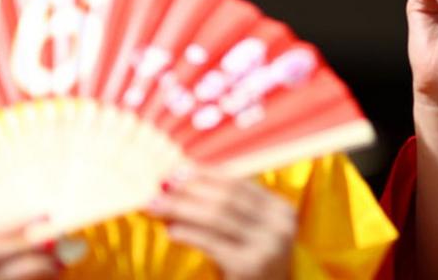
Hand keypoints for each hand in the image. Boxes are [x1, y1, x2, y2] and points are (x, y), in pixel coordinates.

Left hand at [148, 167, 296, 279]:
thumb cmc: (250, 266)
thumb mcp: (248, 233)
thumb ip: (227, 208)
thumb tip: (184, 179)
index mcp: (281, 210)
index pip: (239, 184)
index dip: (206, 175)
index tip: (176, 170)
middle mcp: (279, 225)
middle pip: (227, 197)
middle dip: (190, 188)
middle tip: (162, 183)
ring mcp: (267, 246)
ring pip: (217, 217)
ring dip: (182, 208)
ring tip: (156, 205)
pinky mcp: (249, 266)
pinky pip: (211, 242)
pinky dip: (189, 233)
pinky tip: (171, 231)